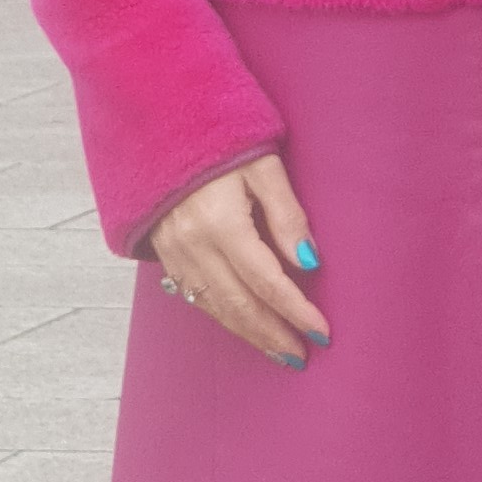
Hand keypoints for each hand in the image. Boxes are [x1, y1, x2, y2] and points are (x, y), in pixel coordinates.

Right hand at [149, 152, 329, 369]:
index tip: (321, 330)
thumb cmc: (220, 140)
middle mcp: (194, 245)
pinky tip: (243, 327)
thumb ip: (287, 215)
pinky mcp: (165, 253)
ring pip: (215, 307)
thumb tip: (310, 262)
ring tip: (279, 351)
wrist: (160, 125)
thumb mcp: (263, 166)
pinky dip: (222, 317)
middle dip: (273, 334)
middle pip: (240, 304)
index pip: (267, 281)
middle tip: (302, 355)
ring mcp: (175, 252)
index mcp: (221, 223)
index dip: (296, 310)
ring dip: (249, 333)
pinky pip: (195, 296)